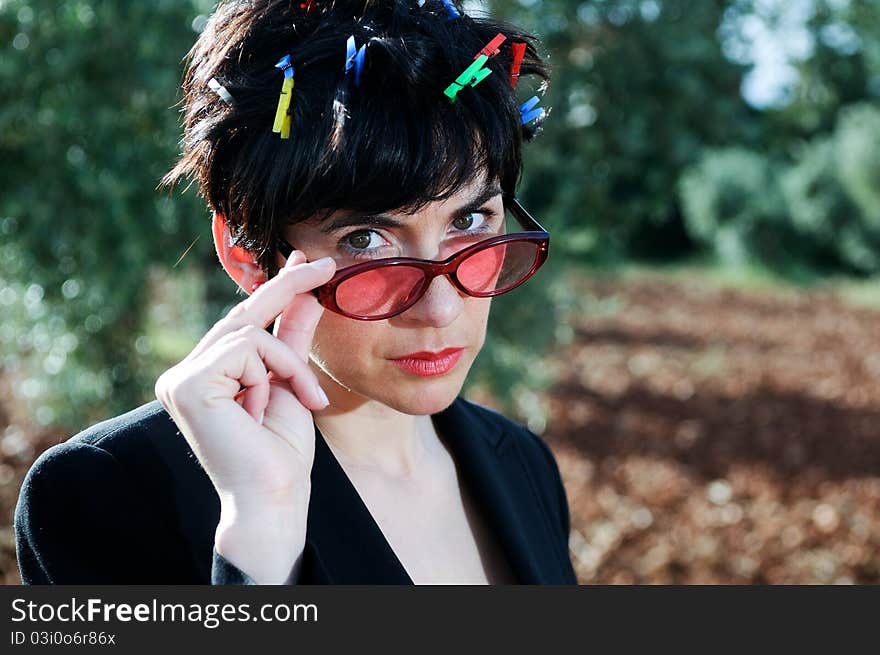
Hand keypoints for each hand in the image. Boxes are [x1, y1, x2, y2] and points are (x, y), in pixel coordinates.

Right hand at [154, 250, 335, 511]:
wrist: (275, 495)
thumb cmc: (282, 450)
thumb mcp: (292, 382)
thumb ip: (292, 337)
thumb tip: (307, 292)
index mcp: (207, 375)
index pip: (243, 322)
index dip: (275, 288)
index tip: (302, 260)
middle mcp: (186, 373)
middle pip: (243, 314)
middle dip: (287, 286)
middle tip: (324, 264)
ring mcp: (181, 378)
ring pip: (251, 332)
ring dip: (288, 363)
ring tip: (299, 399)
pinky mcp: (187, 384)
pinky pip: (248, 348)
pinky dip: (275, 371)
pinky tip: (266, 407)